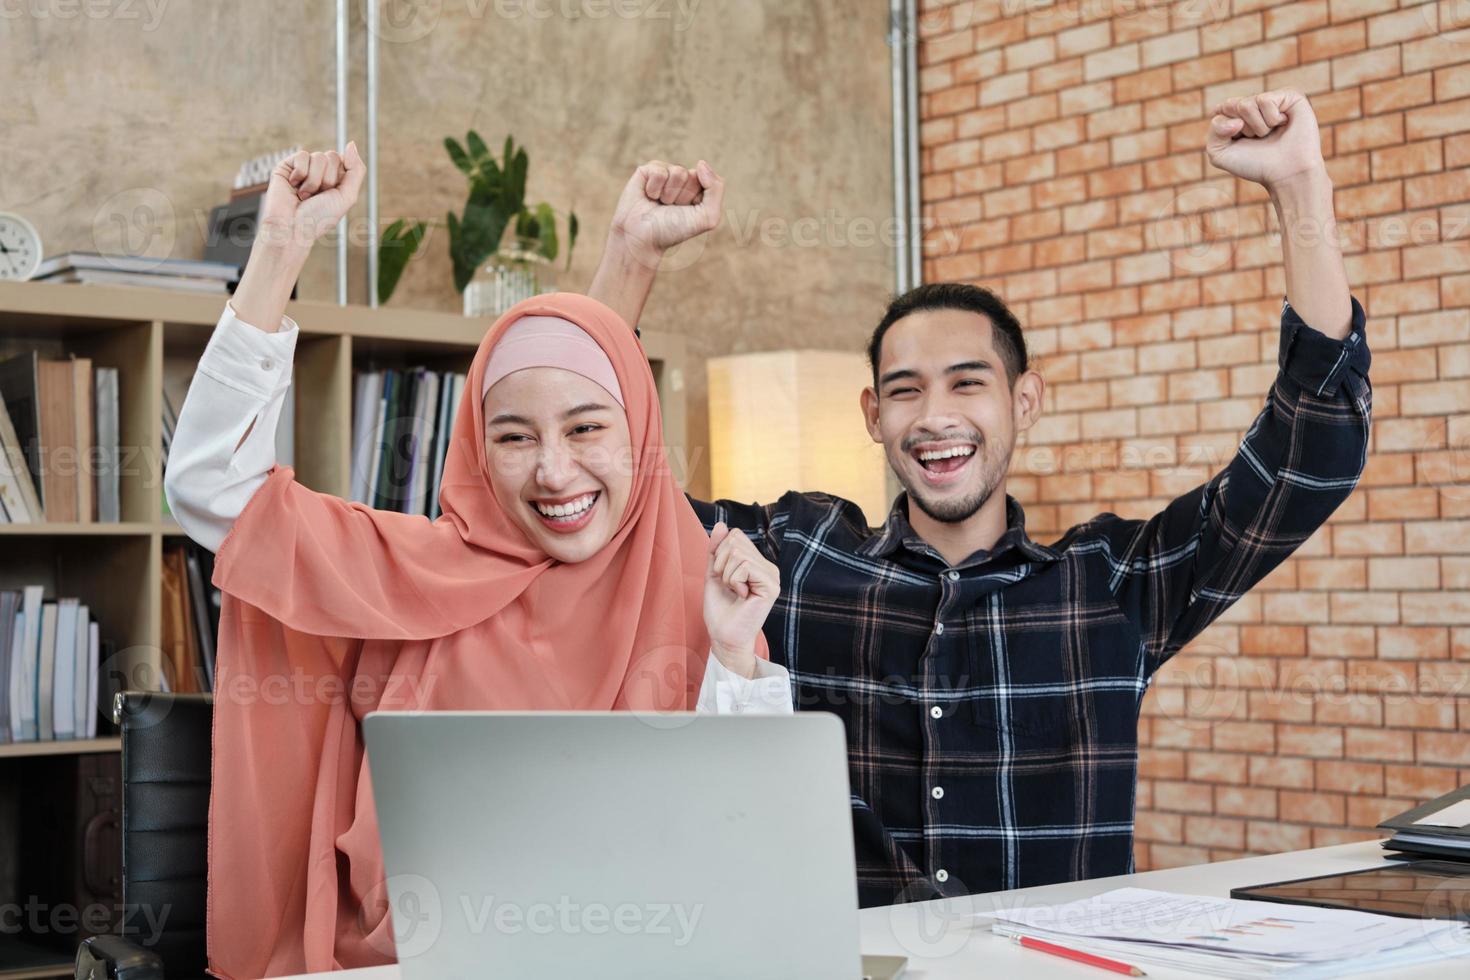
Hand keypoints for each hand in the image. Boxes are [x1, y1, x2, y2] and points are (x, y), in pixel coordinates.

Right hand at [255, 142, 365, 253]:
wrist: (293, 228)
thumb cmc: (320, 217)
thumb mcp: (347, 195)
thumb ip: (356, 170)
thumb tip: (351, 143)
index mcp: (334, 178)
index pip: (344, 160)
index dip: (340, 177)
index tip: (331, 193)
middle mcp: (319, 172)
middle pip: (332, 156)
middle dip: (327, 179)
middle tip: (317, 196)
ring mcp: (302, 168)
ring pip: (318, 156)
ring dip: (314, 181)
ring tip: (304, 195)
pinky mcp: (286, 166)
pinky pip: (301, 155)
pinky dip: (300, 174)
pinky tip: (293, 186)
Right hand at [607, 160, 723, 268]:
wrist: (642, 239)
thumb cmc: (674, 230)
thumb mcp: (707, 216)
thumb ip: (716, 189)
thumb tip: (701, 163)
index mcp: (698, 189)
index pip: (709, 180)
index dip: (698, 199)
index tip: (686, 212)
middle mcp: (682, 179)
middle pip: (692, 176)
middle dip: (683, 196)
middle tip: (671, 209)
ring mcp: (665, 173)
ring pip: (677, 172)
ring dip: (669, 194)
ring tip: (660, 204)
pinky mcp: (647, 171)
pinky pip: (659, 172)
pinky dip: (654, 189)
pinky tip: (648, 197)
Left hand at [702, 522, 779, 678]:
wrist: (723, 636)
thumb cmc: (720, 609)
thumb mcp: (714, 573)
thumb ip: (717, 549)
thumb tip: (721, 524)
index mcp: (758, 563)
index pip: (735, 535)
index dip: (720, 553)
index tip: (725, 577)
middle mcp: (769, 567)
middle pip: (736, 541)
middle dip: (722, 564)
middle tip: (729, 586)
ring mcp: (772, 576)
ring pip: (738, 554)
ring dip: (727, 575)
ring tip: (735, 592)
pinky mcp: (771, 585)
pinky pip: (745, 566)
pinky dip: (734, 581)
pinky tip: (742, 595)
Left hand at [1206, 90, 1325, 193]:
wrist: (1285, 173)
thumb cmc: (1254, 164)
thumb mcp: (1220, 153)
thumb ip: (1215, 130)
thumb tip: (1238, 119)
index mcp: (1237, 114)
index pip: (1217, 111)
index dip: (1224, 131)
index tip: (1239, 142)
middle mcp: (1254, 103)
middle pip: (1229, 105)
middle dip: (1241, 129)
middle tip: (1257, 138)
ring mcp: (1271, 98)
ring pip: (1246, 105)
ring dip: (1257, 127)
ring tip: (1271, 133)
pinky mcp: (1289, 94)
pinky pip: (1264, 101)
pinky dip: (1272, 119)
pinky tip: (1283, 124)